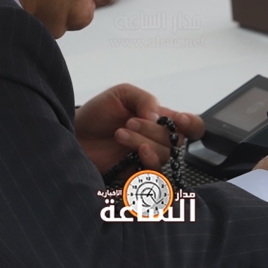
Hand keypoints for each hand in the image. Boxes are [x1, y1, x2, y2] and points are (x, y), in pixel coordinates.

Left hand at [75, 83, 204, 174]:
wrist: (75, 133)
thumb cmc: (98, 112)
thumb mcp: (122, 94)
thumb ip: (144, 99)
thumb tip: (158, 116)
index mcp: (160, 119)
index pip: (191, 125)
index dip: (192, 124)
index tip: (179, 120)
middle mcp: (157, 139)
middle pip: (177, 140)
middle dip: (154, 129)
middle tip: (129, 122)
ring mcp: (147, 157)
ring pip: (163, 155)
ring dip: (143, 141)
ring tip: (120, 133)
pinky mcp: (135, 173)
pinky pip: (152, 173)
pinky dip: (147, 161)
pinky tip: (134, 152)